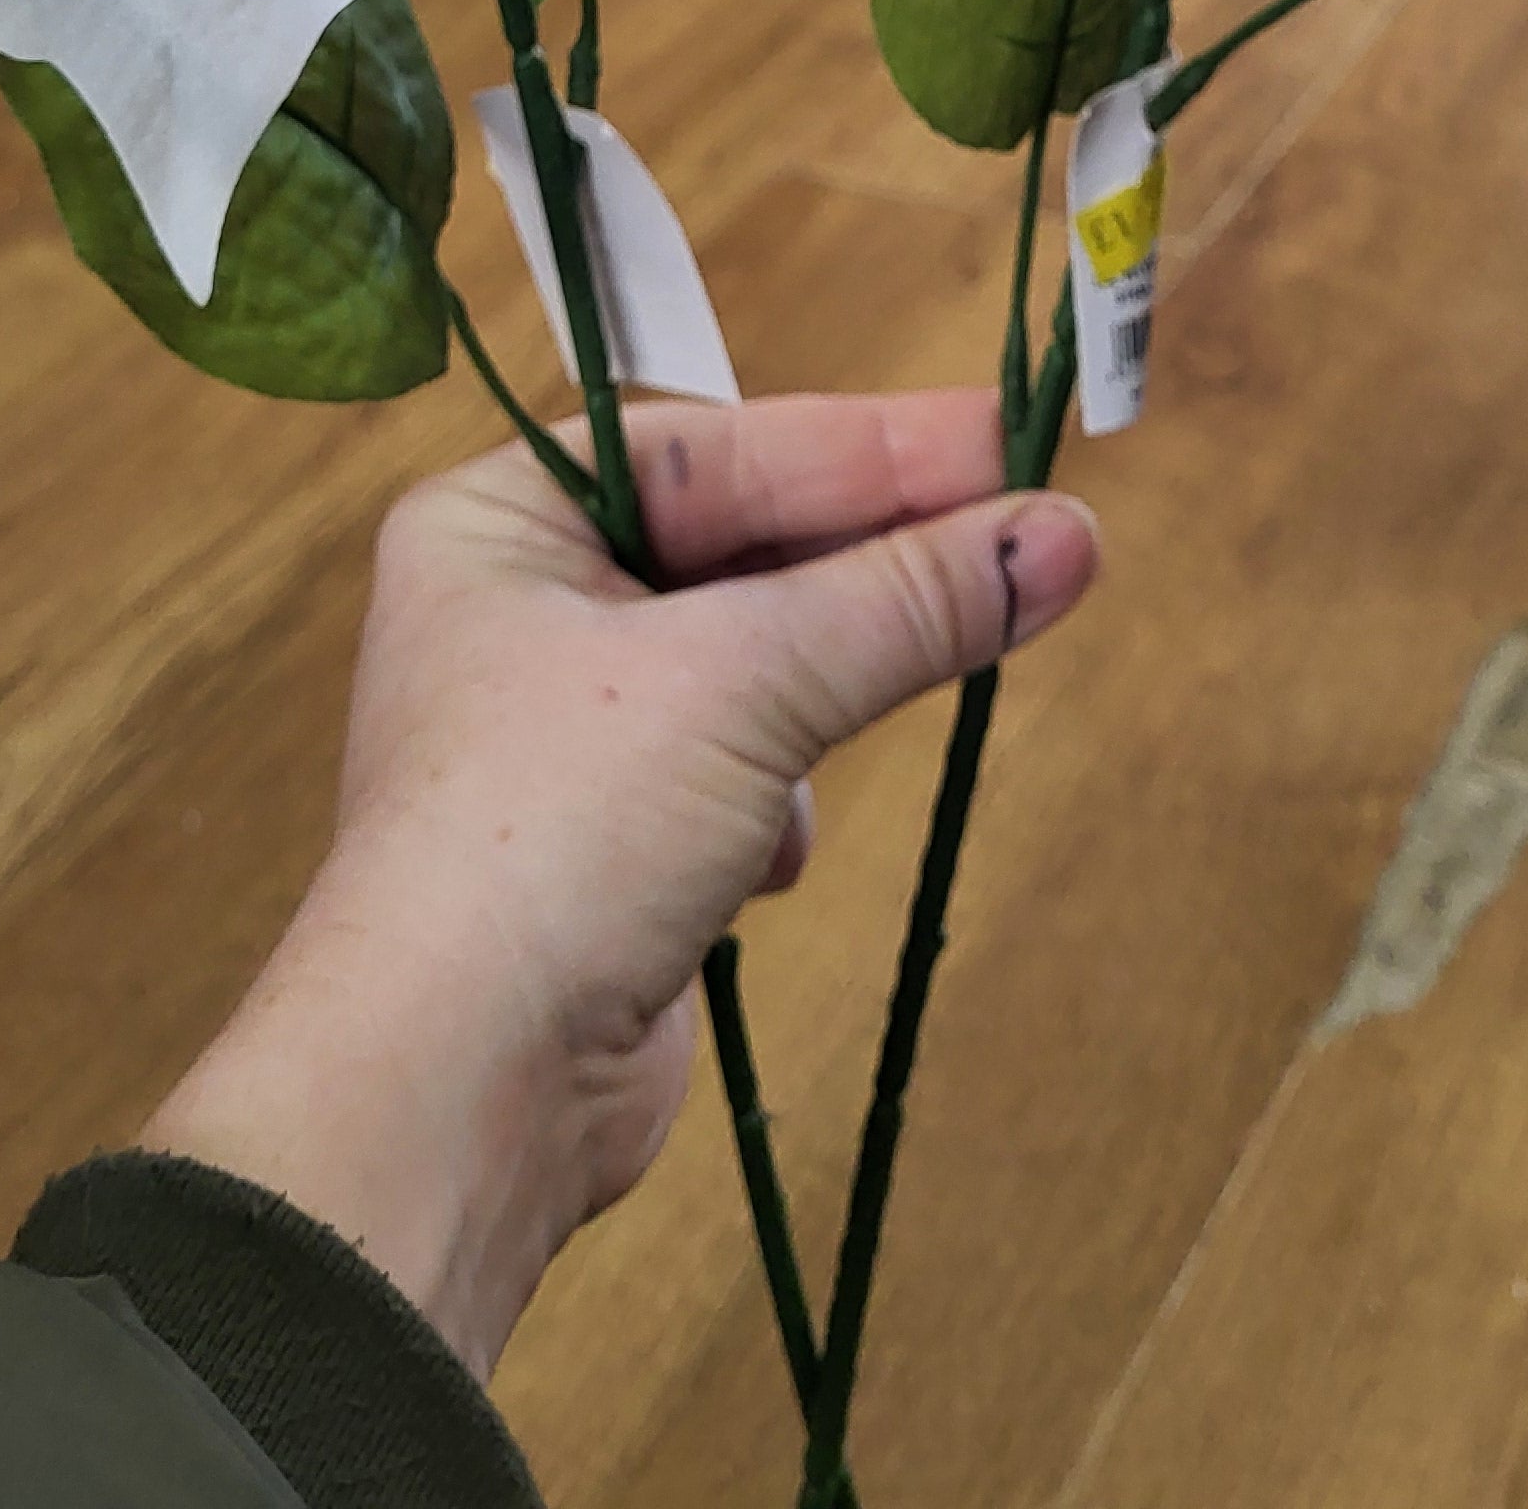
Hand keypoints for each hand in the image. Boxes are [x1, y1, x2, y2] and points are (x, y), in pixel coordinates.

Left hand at [144, 387, 1101, 1377]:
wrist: (457, 1091)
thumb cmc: (562, 827)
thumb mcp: (746, 680)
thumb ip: (907, 601)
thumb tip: (1070, 532)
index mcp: (501, 521)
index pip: (717, 447)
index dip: (870, 444)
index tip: (1009, 435)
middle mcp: (520, 608)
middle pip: (737, 546)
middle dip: (870, 559)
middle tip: (1038, 530)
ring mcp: (564, 734)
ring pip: (751, 661)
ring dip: (821, 685)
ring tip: (940, 660)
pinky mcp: (611, 847)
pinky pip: (736, 769)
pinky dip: (775, 799)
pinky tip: (772, 857)